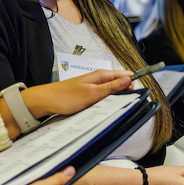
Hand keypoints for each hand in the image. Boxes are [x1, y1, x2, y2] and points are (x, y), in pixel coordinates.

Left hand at [9, 71, 132, 137]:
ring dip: (115, 99)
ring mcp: (92, 86)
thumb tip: (129, 79)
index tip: (138, 95)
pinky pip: (102, 97)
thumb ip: (111, 87)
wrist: (45, 101)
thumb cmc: (66, 96)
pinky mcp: (87, 94)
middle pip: (119, 83)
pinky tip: (104, 109)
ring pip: (111, 91)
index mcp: (101, 75)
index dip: (133, 84)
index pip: (125, 75)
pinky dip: (105, 102)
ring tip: (115, 108)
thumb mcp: (92, 93)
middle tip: (126, 105)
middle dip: (126, 92)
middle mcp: (98, 79)